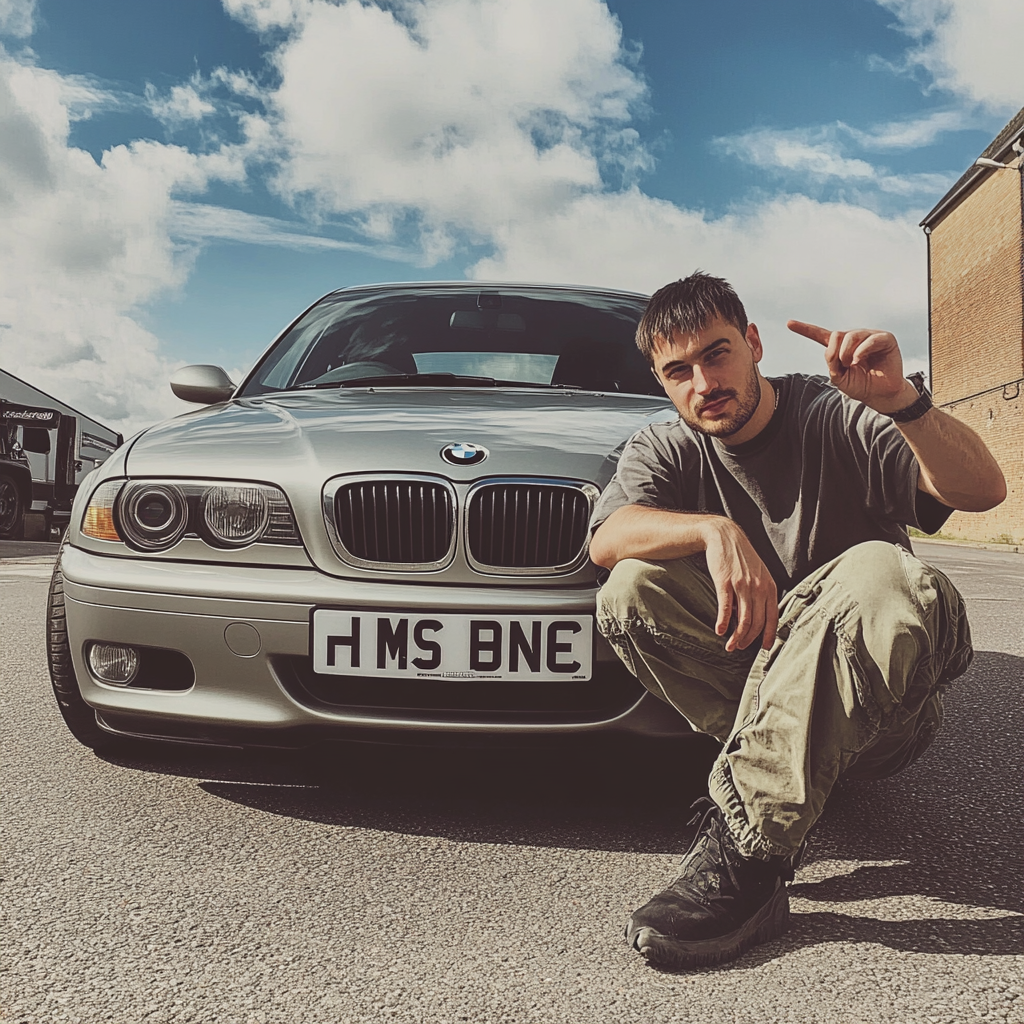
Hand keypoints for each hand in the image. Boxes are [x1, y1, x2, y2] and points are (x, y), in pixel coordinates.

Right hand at [701, 519, 777, 651]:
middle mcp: (758, 587)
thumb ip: (760, 592)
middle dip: (748, 639)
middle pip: (756, 622)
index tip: (764, 648)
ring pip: (743, 619)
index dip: (768, 635)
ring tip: (730, 646)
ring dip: (736, 636)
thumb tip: (754, 614)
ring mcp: (742, 585)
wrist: (725, 536)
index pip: (772, 617)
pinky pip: (726, 607)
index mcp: (769, 586)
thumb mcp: (758, 573)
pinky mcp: (725, 582)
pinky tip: (719, 631)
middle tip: (739, 648)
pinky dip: (723, 622)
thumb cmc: (741, 556)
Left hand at [787, 320, 917, 413]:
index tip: (789, 323)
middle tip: (844, 365)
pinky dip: (861, 351)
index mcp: (840, 347)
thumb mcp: (839, 378)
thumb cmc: (860, 385)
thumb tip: (835, 349)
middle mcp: (854, 338)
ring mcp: (870, 336)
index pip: (820, 335)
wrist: (880, 395)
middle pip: (836, 334)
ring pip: (850, 335)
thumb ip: (832, 363)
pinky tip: (860, 360)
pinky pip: (869, 339)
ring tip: (853, 364)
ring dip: (847, 353)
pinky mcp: (885, 338)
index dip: (805, 329)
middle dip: (835, 352)